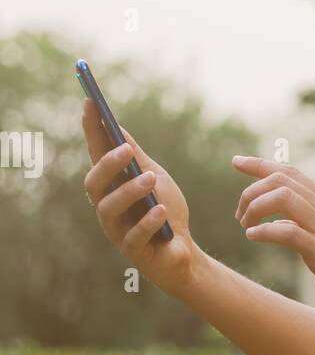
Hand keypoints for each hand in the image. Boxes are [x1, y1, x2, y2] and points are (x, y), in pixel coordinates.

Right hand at [82, 98, 197, 296]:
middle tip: (127, 151)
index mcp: (112, 186)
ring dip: (130, 191)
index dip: (91, 130)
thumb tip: (116, 126)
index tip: (90, 102)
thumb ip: (137, 157)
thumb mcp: (157, 178)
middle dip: (108, 164)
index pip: (96, 154)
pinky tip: (160, 211)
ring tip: (151, 179)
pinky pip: (133, 236)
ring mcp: (116, 230)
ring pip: (109, 208)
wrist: (183, 252)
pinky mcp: (132, 251)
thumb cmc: (167, 212)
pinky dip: (148, 221)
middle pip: (94, 183)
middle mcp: (107, 206)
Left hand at [232, 156, 314, 318]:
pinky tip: (253, 237)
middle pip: (281, 180)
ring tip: (244, 225)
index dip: (261, 165)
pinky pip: (287, 231)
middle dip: (252, 191)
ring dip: (255, 208)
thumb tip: (283, 222)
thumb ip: (311, 224)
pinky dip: (264, 231)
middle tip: (239, 214)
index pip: (292, 173)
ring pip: (281, 197)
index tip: (237, 162)